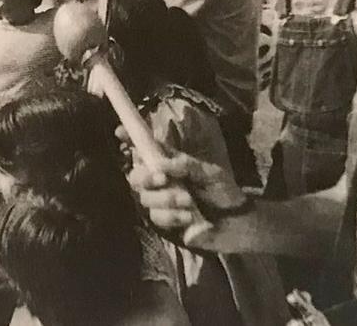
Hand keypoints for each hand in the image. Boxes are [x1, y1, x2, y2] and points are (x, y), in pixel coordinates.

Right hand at [128, 150, 246, 232]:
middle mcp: (160, 181)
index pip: (145, 149)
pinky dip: (172, 215)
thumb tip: (159, 164)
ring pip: (145, 198)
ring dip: (166, 198)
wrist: (236, 222)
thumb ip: (184, 163)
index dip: (130, 140)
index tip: (120, 133)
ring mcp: (160, 202)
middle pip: (135, 175)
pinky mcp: (164, 223)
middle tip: (163, 178)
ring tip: (188, 200)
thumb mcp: (208, 171)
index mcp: (169, 163)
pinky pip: (156, 217)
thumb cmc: (222, 191)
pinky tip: (188, 217)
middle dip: (146, 176)